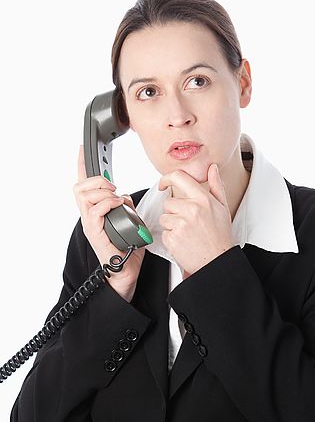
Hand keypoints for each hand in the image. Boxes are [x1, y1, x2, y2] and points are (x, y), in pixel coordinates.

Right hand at [73, 144, 144, 301]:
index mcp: (96, 211)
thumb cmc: (126, 249)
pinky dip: (107, 203)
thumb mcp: (129, 220)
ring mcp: (90, 224)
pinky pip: (95, 211)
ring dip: (103, 191)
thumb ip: (125, 206)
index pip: (84, 184)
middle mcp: (89, 216)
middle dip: (97, 180)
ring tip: (117, 199)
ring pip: (84, 195)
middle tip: (112, 186)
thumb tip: (124, 195)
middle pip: (79, 186)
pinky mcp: (94, 233)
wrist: (126, 272)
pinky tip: (118, 205)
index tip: (82, 149)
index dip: (81, 165)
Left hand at [158, 163, 234, 275]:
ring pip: (164, 218)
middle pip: (168, 203)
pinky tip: (184, 241)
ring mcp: (181, 224)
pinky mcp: (173, 238)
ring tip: (187, 233)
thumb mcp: (222, 208)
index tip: (163, 184)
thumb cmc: (220, 236)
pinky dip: (171, 238)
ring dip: (172, 225)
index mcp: (203, 199)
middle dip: (174, 212)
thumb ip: (216, 186)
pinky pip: (164, 233)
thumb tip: (212, 168)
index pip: (179, 178)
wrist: (217, 261)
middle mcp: (191, 209)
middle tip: (188, 223)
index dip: (166, 179)